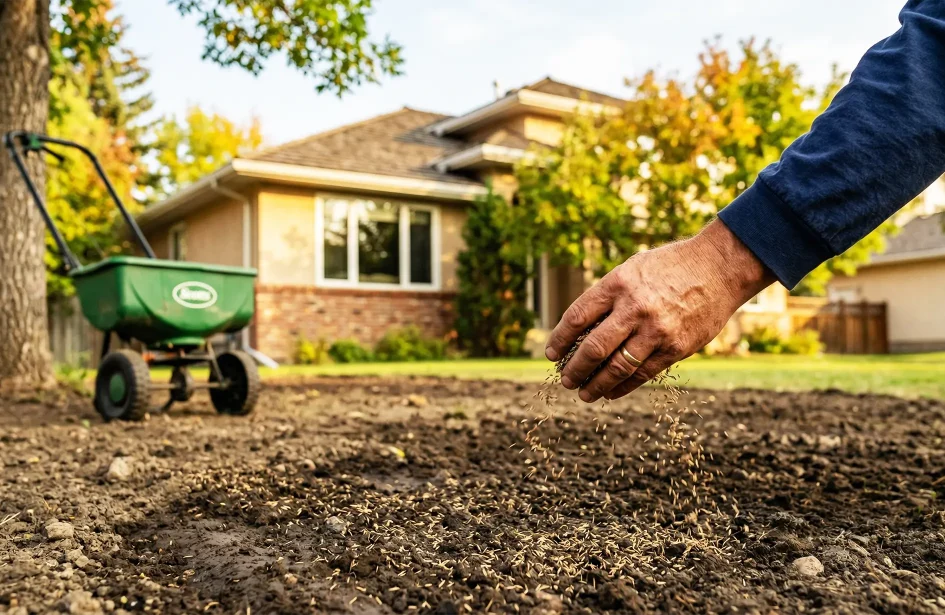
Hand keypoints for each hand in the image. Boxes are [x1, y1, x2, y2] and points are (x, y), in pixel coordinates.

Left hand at [545, 219, 774, 401]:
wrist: (720, 268)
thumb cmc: (671, 266)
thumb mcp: (633, 269)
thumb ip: (608, 296)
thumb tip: (580, 328)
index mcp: (618, 284)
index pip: (577, 317)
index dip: (560, 339)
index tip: (551, 354)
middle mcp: (634, 308)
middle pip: (593, 347)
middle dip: (574, 369)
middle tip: (566, 380)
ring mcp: (656, 330)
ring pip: (616, 367)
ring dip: (596, 384)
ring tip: (585, 393)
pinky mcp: (676, 348)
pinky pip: (643, 373)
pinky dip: (623, 386)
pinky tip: (611, 392)